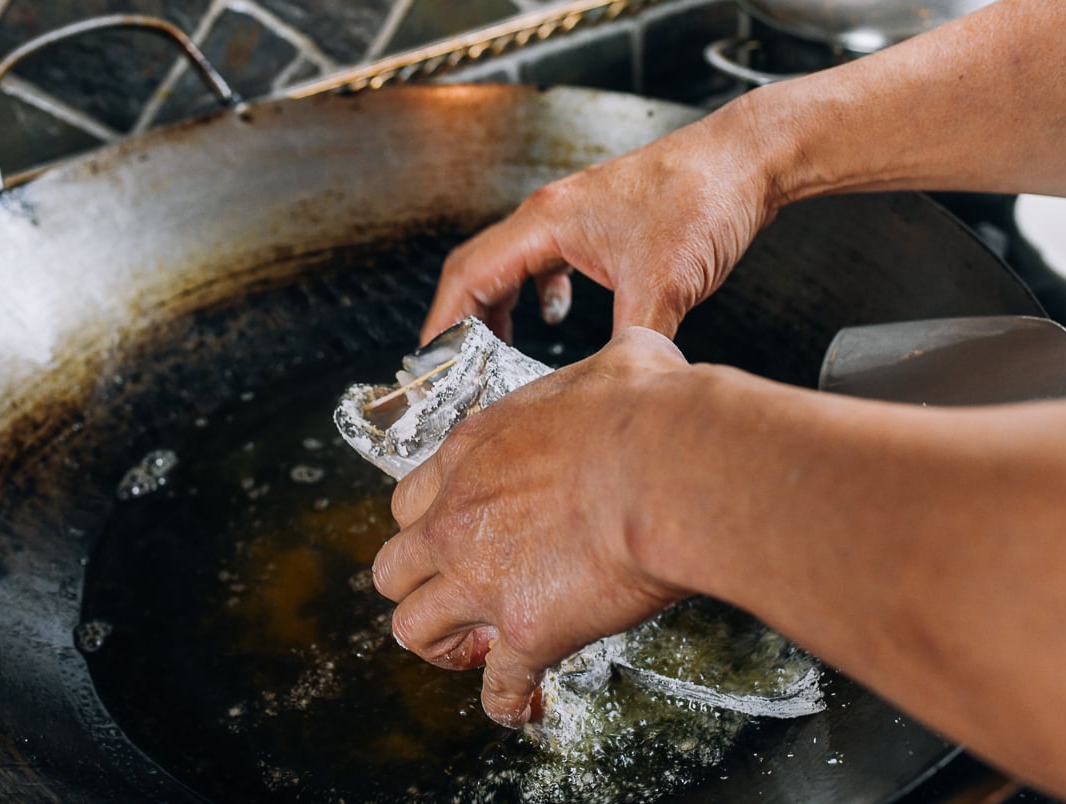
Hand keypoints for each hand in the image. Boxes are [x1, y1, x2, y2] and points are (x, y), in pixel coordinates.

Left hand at [372, 328, 695, 726]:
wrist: (673, 465)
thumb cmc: (652, 410)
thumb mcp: (624, 360)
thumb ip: (612, 365)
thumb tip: (640, 358)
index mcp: (476, 450)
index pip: (414, 497)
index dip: (434, 521)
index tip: (462, 535)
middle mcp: (461, 515)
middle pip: (393, 565)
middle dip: (419, 585)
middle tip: (460, 597)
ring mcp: (482, 576)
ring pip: (412, 629)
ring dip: (441, 644)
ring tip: (476, 653)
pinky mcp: (524, 629)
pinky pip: (498, 687)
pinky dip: (510, 701)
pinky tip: (527, 706)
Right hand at [419, 99, 777, 344]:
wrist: (747, 160)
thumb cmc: (704, 198)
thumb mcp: (664, 286)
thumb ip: (632, 343)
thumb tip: (612, 391)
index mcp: (547, 220)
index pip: (469, 276)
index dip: (443, 326)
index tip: (430, 366)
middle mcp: (551, 213)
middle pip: (480, 269)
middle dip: (463, 322)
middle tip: (455, 370)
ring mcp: (576, 215)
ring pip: (513, 264)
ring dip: (500, 308)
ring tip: (496, 353)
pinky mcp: (602, 223)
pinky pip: (549, 260)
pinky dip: (539, 292)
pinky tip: (557, 317)